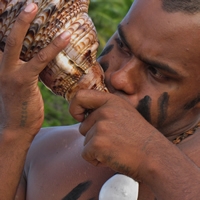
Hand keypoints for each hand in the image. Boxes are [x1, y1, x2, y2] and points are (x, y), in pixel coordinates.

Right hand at [0, 3, 70, 137]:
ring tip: (34, 6)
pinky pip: (38, 60)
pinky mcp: (21, 82)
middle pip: (2, 36)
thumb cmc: (20, 108)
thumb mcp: (19, 86)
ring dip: (25, 23)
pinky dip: (51, 48)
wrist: (15, 130)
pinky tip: (64, 37)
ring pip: (15, 43)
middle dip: (11, 17)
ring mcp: (7, 74)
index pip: (1, 41)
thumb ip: (24, 71)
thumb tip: (36, 61)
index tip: (7, 7)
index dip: (4, 23)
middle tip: (25, 2)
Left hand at [69, 90, 157, 178]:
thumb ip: (105, 110)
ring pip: (85, 141)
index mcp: (112, 101)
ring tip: (116, 149)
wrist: (155, 157)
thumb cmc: (140, 138)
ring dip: (96, 149)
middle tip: (113, 141)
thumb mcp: (124, 114)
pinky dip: (95, 160)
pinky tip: (112, 158)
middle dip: (93, 136)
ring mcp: (101, 126)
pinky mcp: (98, 143)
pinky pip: (85, 154)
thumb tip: (83, 116)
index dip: (74, 107)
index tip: (80, 117)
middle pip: (83, 126)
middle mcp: (105, 110)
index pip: (80, 96)